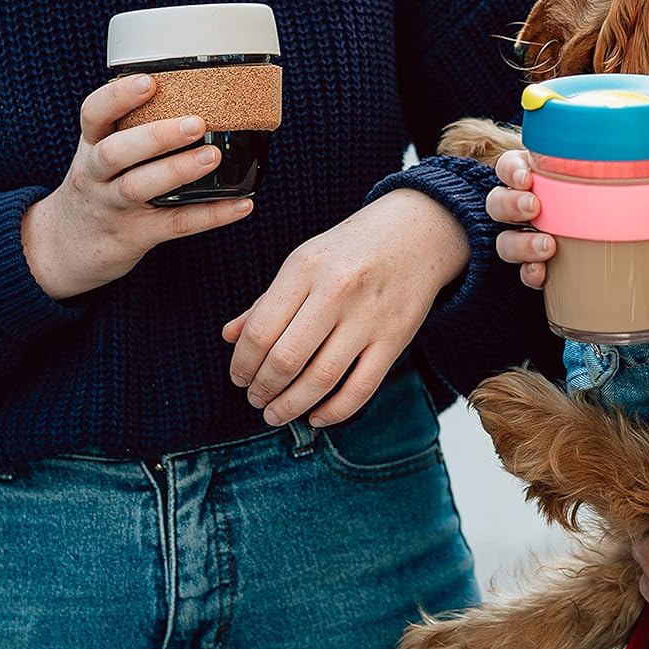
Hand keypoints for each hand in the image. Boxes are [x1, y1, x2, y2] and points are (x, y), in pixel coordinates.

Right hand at [22, 74, 253, 300]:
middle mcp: (97, 175)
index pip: (93, 114)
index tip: (148, 81)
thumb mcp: (100, 152)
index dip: (118, 97)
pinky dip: (211, 214)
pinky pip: (175, 224)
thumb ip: (133, 127)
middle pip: (115, 152)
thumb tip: (200, 90)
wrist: (63, 247)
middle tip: (195, 123)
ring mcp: (114, 207)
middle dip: (155, 136)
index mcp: (92, 145)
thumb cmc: (99, 185)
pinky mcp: (135, 235)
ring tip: (212, 156)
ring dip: (178, 170)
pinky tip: (241, 204)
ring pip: (139, 187)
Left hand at [222, 189, 469, 427]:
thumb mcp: (305, 260)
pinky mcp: (396, 337)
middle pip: (287, 358)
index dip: (242, 363)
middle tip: (255, 399)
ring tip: (276, 414)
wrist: (419, 231)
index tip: (239, 377)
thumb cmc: (352, 248)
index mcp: (306, 267)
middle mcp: (337, 290)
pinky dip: (335, 412)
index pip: (261, 331)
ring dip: (291, 406)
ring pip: (322, 378)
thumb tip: (230, 336)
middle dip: (263, 389)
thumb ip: (268, 300)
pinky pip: (361, 387)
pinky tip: (317, 417)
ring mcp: (369, 315)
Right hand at [486, 150, 648, 288]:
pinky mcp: (539, 269)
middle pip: (499, 198)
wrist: (622, 250)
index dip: (513, 166)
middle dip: (512, 202)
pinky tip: (543, 279)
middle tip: (535, 208)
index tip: (528, 173)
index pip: (516, 162)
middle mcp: (533, 204)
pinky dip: (530, 276)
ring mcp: (531, 239)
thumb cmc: (626, 206)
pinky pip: (522, 274)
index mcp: (551, 175)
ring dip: (519, 243)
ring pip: (503, 239)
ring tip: (547, 248)